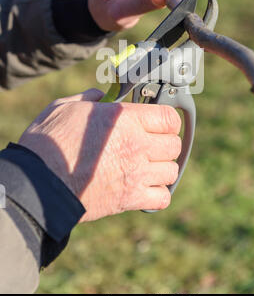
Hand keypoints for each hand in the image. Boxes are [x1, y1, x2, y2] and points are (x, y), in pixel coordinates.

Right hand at [19, 89, 181, 221]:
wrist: (37, 183)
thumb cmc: (48, 143)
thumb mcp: (64, 107)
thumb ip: (89, 98)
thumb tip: (101, 96)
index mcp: (124, 119)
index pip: (169, 117)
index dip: (166, 119)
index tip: (158, 122)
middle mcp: (136, 145)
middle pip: (174, 145)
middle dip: (165, 143)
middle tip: (150, 144)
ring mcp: (136, 174)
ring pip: (171, 171)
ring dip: (162, 168)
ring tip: (147, 166)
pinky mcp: (129, 199)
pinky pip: (162, 198)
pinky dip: (157, 194)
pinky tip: (144, 188)